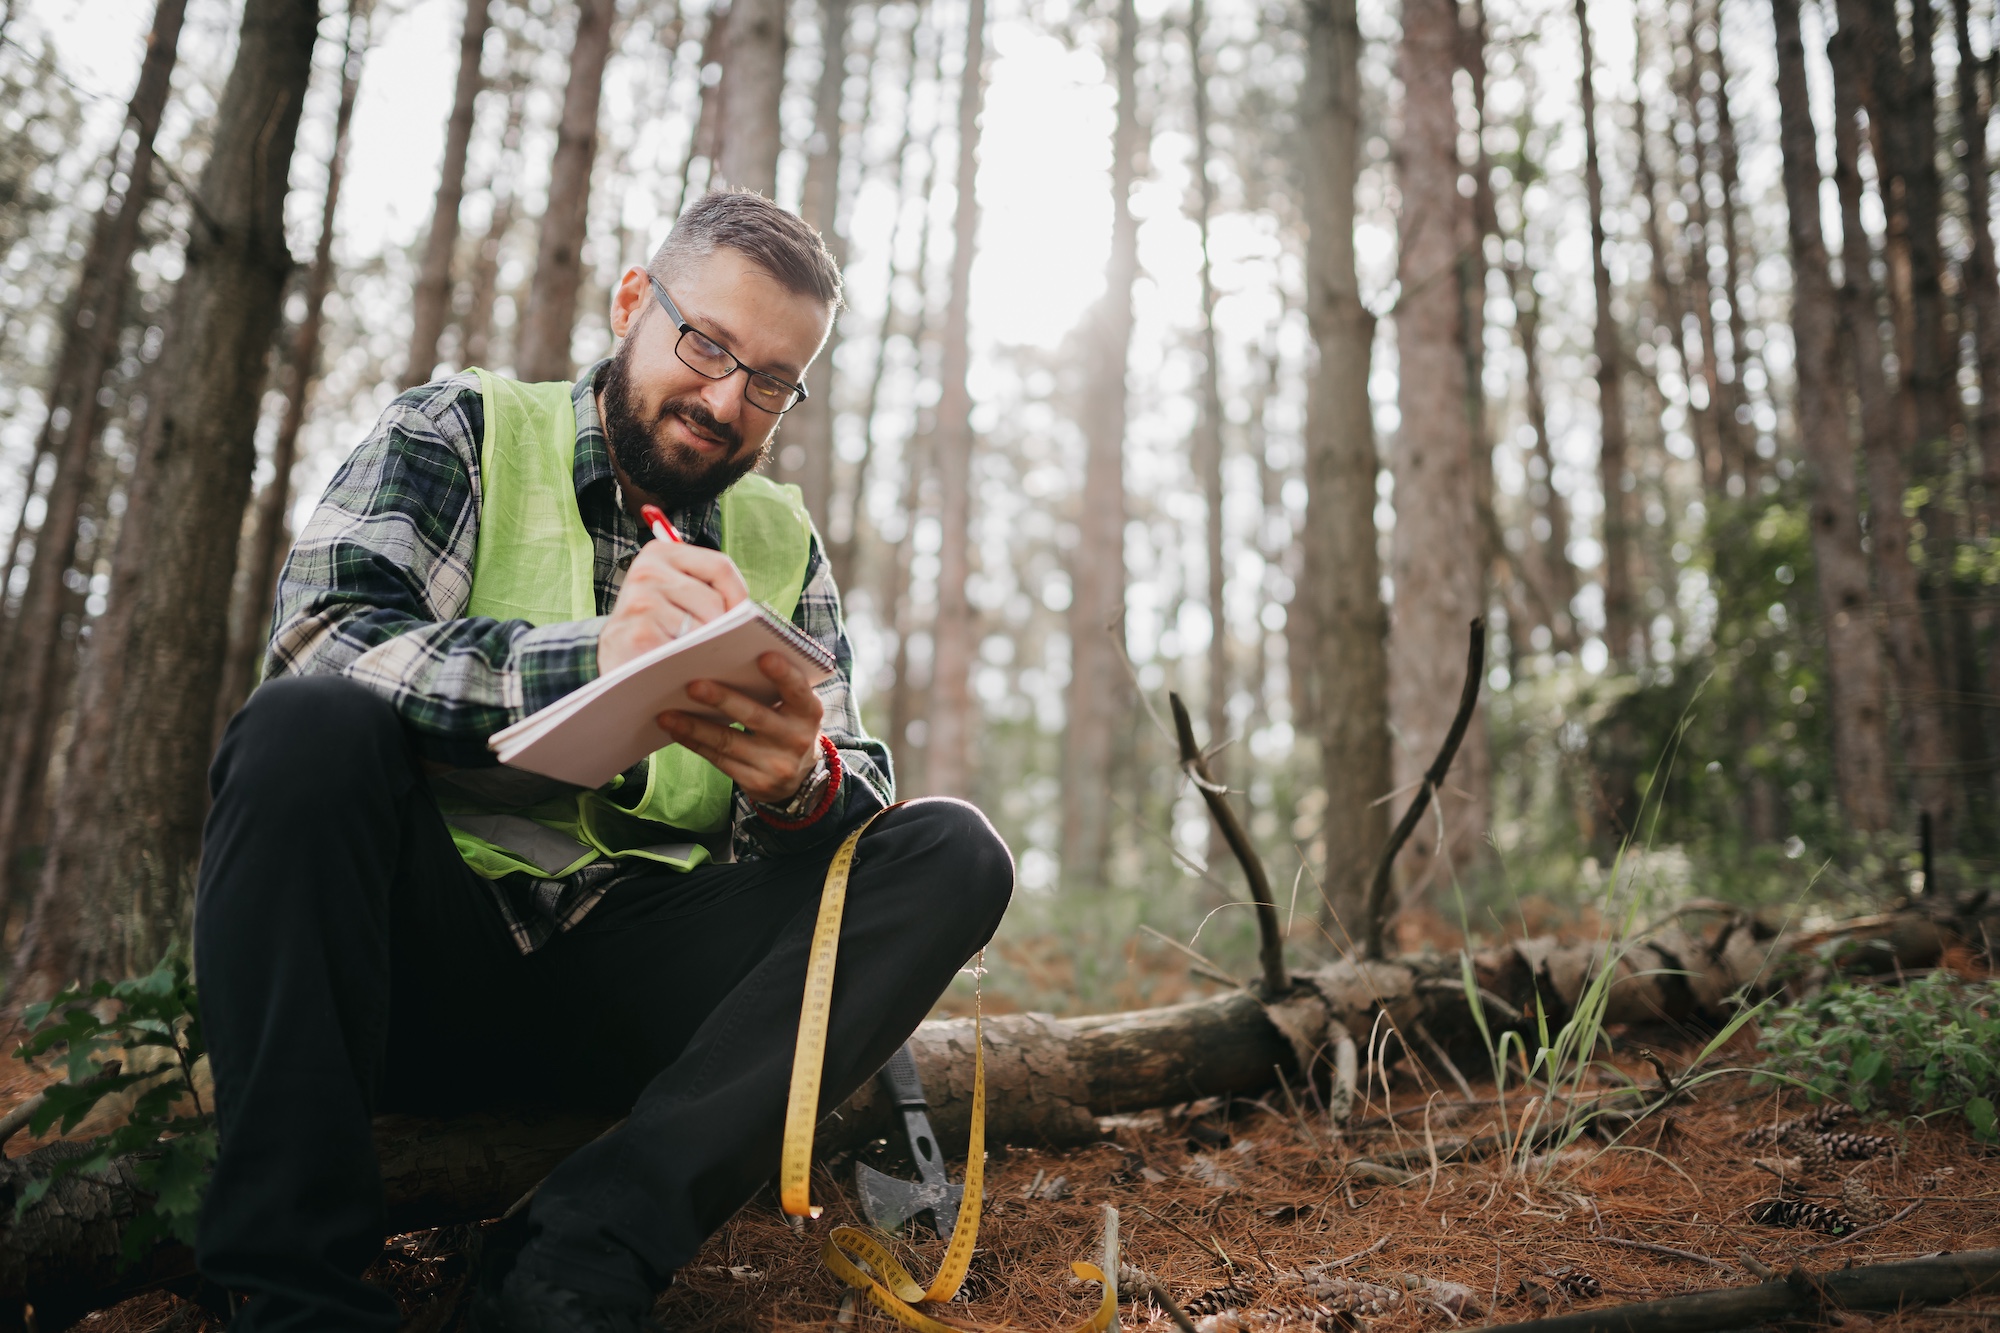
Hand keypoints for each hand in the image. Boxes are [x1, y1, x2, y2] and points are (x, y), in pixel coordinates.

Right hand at [599, 541, 749, 674]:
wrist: (613, 653)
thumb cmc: (656, 623)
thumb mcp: (676, 592)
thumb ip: (707, 587)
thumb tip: (750, 611)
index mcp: (662, 553)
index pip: (720, 566)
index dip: (739, 595)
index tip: (742, 617)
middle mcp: (648, 571)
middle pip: (714, 601)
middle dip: (721, 628)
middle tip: (711, 643)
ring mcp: (641, 602)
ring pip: (703, 628)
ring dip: (704, 647)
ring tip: (689, 651)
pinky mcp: (639, 634)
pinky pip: (686, 650)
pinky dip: (689, 662)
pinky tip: (676, 663)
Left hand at [657, 652, 826, 804]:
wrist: (799, 779)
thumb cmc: (788, 727)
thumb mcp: (795, 708)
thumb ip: (775, 688)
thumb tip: (726, 662)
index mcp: (808, 712)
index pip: (798, 690)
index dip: (783, 674)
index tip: (764, 657)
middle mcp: (796, 739)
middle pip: (755, 716)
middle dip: (723, 700)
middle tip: (693, 685)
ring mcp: (776, 765)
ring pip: (728, 742)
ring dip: (694, 726)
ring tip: (667, 714)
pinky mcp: (756, 783)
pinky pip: (719, 760)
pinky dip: (695, 743)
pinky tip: (677, 730)